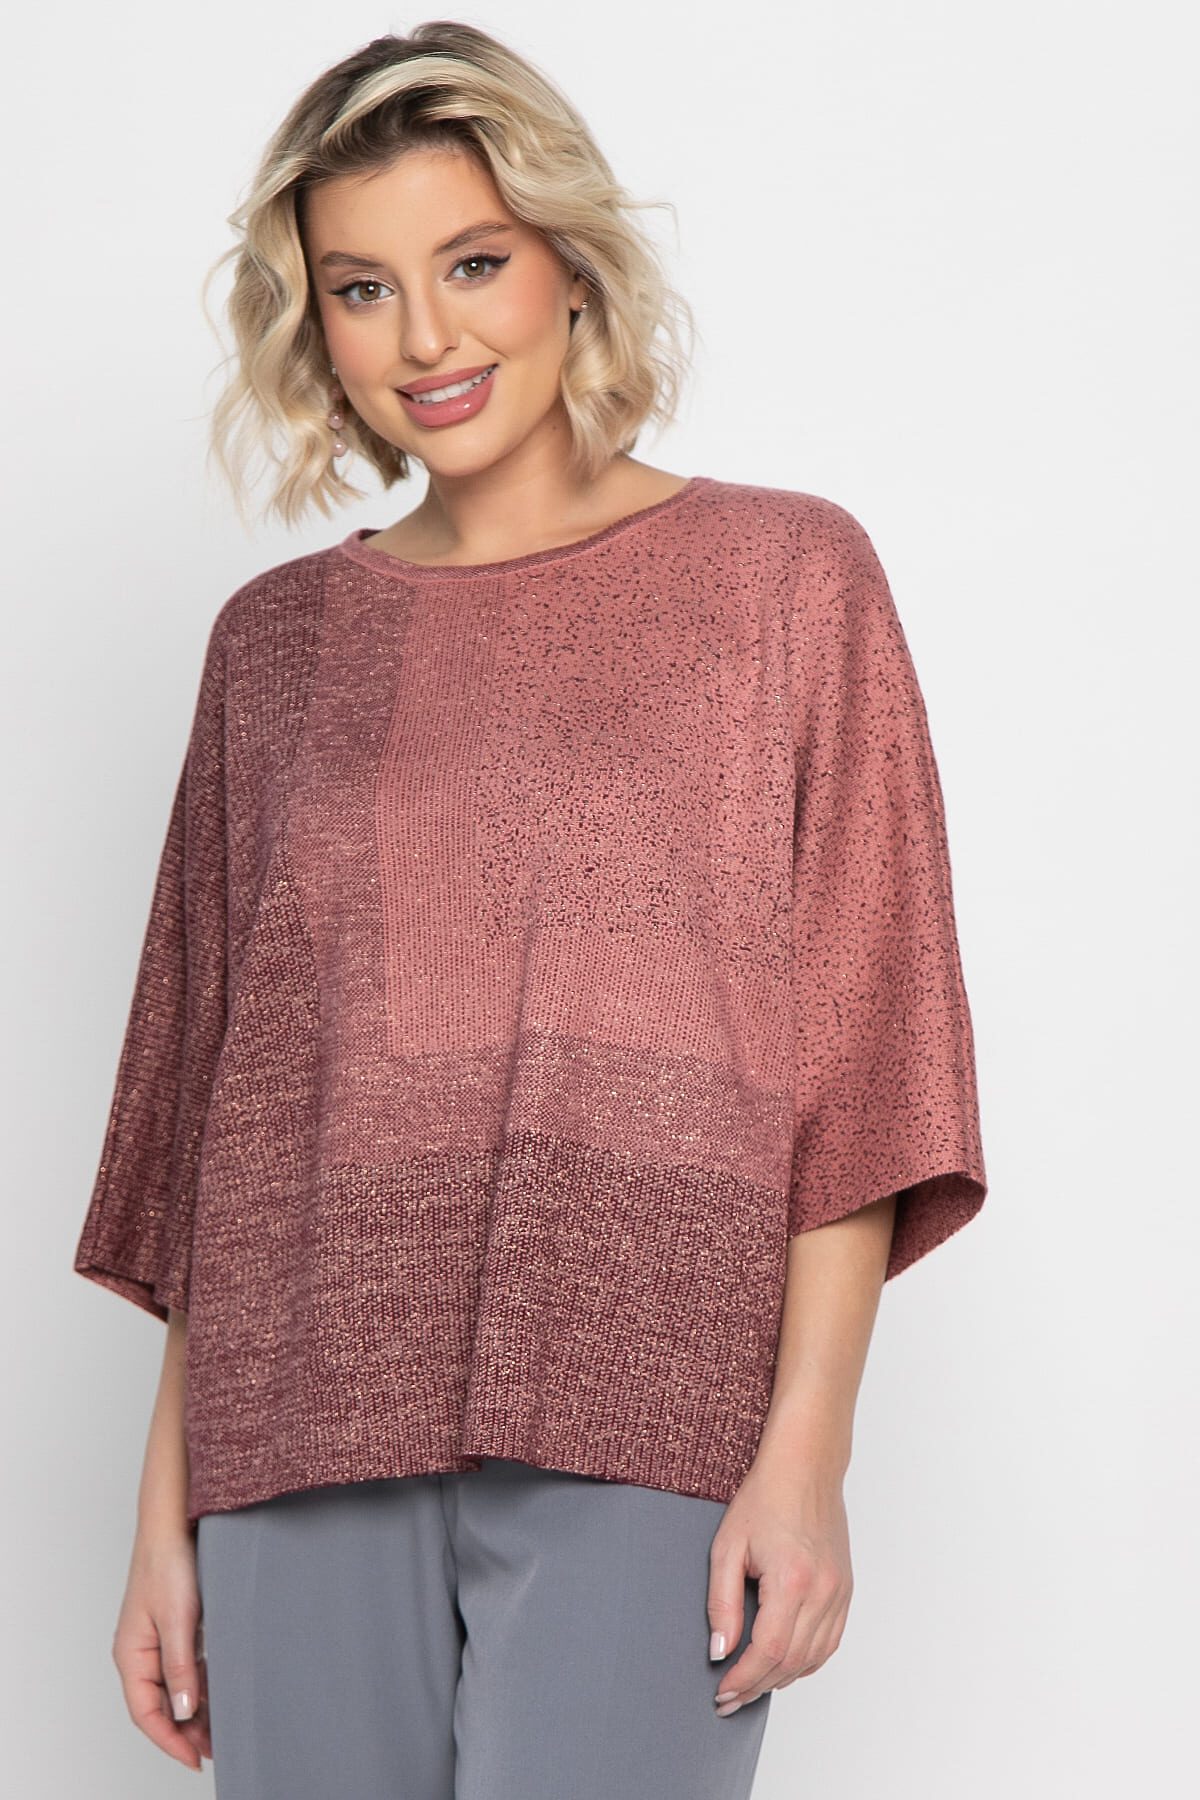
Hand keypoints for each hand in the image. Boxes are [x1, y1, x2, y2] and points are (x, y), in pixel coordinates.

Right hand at [111, 1524, 210, 1771]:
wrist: (173, 1522)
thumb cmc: (168, 1564)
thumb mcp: (178, 1620)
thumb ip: (181, 1668)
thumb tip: (185, 1712)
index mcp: (132, 1655)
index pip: (146, 1714)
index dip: (170, 1741)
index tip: (195, 1759)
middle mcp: (140, 1652)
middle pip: (160, 1705)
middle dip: (185, 1731)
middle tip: (215, 1749)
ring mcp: (156, 1640)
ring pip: (174, 1687)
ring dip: (195, 1709)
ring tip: (221, 1728)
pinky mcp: (173, 1627)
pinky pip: (183, 1666)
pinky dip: (199, 1683)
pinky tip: (219, 1692)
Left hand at [706, 1448, 852, 1714]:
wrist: (805, 1468)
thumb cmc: (765, 1499)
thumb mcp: (728, 1547)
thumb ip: (721, 1603)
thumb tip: (720, 1651)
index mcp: (793, 1580)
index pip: (768, 1651)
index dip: (743, 1679)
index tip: (721, 1693)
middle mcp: (823, 1592)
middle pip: (790, 1663)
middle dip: (756, 1688)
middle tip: (729, 1700)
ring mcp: (840, 1593)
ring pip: (812, 1659)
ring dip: (780, 1680)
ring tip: (750, 1687)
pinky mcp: (846, 1591)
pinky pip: (829, 1643)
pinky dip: (805, 1662)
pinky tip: (782, 1665)